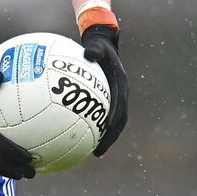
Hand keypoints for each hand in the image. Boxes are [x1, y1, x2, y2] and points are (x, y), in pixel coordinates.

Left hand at [81, 24, 127, 154]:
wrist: (102, 43)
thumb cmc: (98, 45)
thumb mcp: (97, 45)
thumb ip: (94, 49)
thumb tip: (89, 52)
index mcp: (120, 86)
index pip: (120, 108)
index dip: (114, 122)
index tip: (107, 134)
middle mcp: (119, 95)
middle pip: (117, 122)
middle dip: (109, 138)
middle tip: (98, 152)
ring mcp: (112, 98)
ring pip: (110, 122)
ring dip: (102, 136)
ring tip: (90, 151)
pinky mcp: (104, 99)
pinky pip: (97, 115)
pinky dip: (90, 125)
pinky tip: (76, 135)